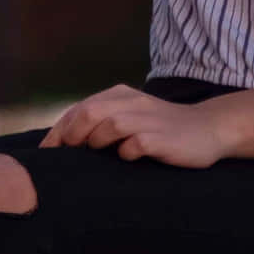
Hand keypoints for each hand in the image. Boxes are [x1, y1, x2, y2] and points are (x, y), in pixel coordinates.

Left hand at [38, 84, 227, 167]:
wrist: (208, 129)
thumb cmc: (162, 128)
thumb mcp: (131, 116)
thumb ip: (103, 121)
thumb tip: (65, 142)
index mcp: (119, 95)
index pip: (78, 109)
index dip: (57, 133)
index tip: (45, 155)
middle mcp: (131, 102)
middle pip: (88, 113)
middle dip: (70, 137)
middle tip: (64, 158)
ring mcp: (147, 119)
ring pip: (108, 125)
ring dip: (96, 143)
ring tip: (97, 156)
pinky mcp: (161, 138)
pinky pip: (134, 146)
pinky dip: (125, 153)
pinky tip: (128, 158)